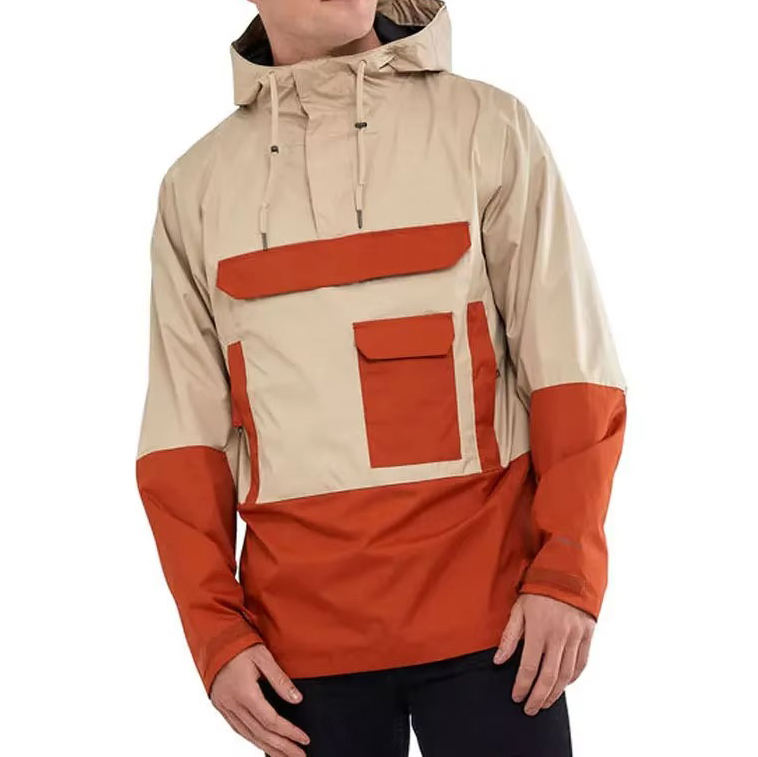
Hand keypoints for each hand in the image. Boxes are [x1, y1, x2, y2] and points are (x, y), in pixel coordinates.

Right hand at [210, 643, 310, 755]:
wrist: (214, 641)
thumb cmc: (241, 645)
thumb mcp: (263, 657)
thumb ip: (280, 680)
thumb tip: (297, 700)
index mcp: (245, 692)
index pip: (271, 720)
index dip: (289, 732)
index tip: (304, 739)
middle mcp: (233, 705)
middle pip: (261, 734)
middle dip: (282, 747)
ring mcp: (225, 708)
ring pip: (249, 736)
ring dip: (269, 748)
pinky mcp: (221, 707)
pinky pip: (239, 730)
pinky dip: (253, 740)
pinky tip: (264, 745)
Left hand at [493, 594, 594, 715]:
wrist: (568, 572)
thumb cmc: (539, 589)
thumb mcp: (518, 608)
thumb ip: (509, 636)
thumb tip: (498, 660)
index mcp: (539, 629)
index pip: (529, 667)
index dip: (522, 686)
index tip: (516, 697)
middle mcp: (559, 636)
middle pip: (549, 677)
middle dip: (538, 697)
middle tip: (529, 709)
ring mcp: (575, 636)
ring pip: (566, 675)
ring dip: (555, 693)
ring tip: (544, 703)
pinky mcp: (588, 635)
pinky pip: (581, 663)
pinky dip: (572, 678)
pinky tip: (563, 685)